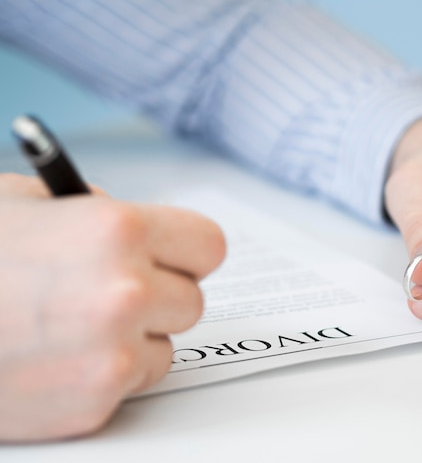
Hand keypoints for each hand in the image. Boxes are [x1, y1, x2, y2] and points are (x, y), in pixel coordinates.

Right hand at [0, 174, 224, 440]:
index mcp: (116, 229)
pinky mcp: (92, 403)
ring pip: (167, 344)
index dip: (188, 251)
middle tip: (112, 291)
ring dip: (136, 337)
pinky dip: (109, 372)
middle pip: (191, 300)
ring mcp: (110, 354)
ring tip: (76, 325)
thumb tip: (147, 232)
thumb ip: (101, 211)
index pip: (209, 246)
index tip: (173, 257)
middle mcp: (124, 292)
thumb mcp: (29, 201)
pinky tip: (60, 357)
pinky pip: (133, 382)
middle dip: (158, 294)